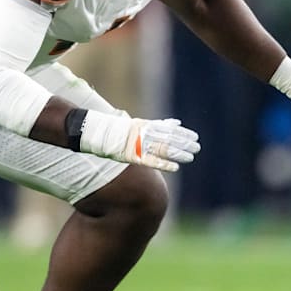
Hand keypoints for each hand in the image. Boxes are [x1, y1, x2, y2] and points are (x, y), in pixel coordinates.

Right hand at [80, 112, 199, 172]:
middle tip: (197, 146)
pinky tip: (176, 167)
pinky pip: (151, 160)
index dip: (180, 132)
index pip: (167, 128)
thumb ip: (146, 125)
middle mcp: (143, 133)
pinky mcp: (133, 155)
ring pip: (163, 148)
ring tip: (192, 156)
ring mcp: (138, 144)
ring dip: (178, 152)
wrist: (92, 131)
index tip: (193, 135)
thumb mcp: (130, 124)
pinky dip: (164, 163)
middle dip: (184, 142)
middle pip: (168, 138)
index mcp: (143, 125)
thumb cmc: (108, 129)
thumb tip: (160, 125)